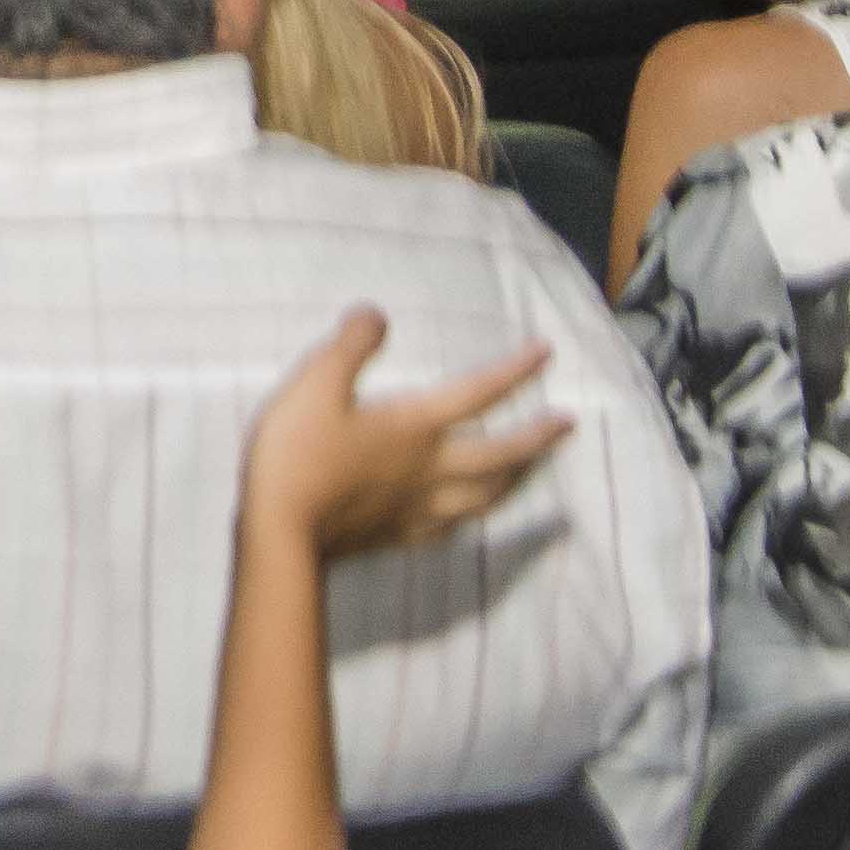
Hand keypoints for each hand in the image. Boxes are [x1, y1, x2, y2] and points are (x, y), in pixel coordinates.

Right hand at [239, 309, 569, 564]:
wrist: (281, 533)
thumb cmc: (297, 453)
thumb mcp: (315, 383)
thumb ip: (350, 346)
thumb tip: (377, 314)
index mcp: (415, 427)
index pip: (478, 393)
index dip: (515, 371)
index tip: (548, 353)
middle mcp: (430, 468)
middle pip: (499, 453)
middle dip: (537, 437)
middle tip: (568, 425)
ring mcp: (418, 507)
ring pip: (485, 494)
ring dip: (517, 479)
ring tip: (534, 470)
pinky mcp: (399, 535)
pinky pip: (451, 527)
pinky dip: (471, 515)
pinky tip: (470, 515)